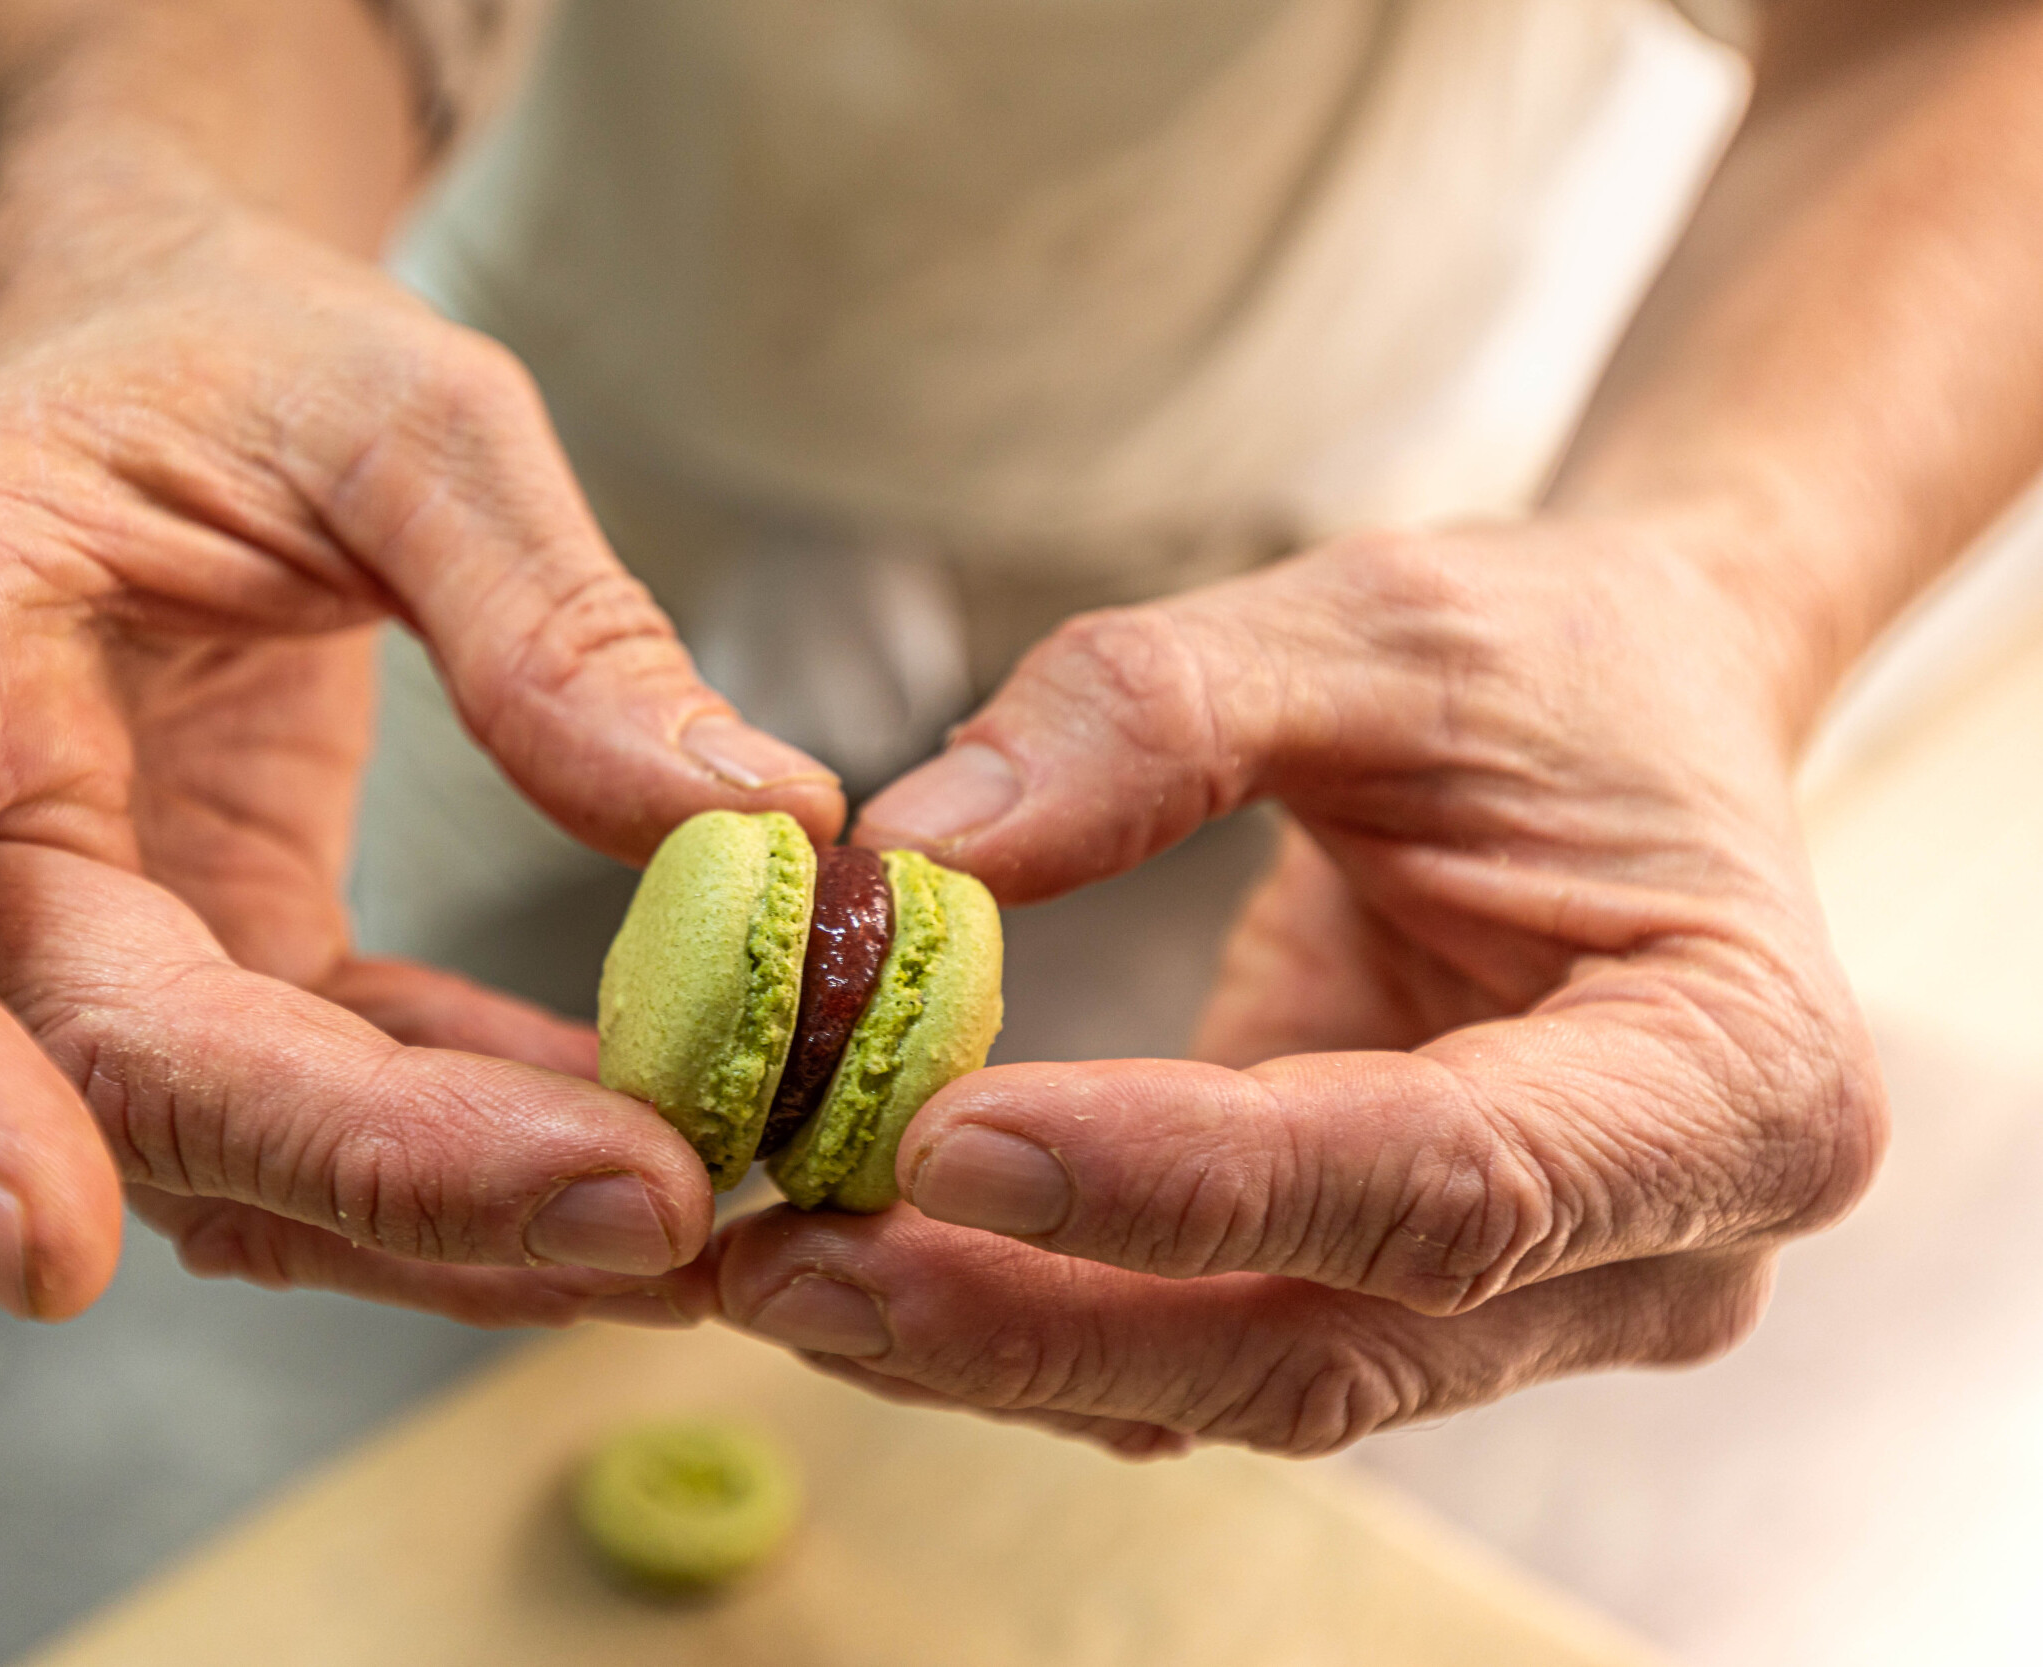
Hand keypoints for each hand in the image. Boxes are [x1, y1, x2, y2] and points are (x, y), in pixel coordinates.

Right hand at [0, 208, 837, 1324]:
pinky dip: (482, 1159)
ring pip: (218, 1151)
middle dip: (367, 1168)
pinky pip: (331, 1115)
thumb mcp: (407, 414)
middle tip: (642, 1202)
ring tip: (688, 1219)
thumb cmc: (237, 357)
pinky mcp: (203, 978)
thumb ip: (549, 611)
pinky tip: (648, 1153)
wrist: (192, 375)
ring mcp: (75, 934)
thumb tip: (746, 822)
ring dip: (446, 1219)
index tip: (48, 1247)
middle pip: (97, 1065)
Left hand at [711, 521, 1885, 1455]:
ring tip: (780, 1273)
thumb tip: (913, 852)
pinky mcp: (1400, 1301)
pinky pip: (1205, 1347)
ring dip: (1000, 1344)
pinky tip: (869, 1266)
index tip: (945, 1140)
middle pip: (1321, 1346)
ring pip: (1240, 1381)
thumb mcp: (1377, 625)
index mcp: (1733, 1081)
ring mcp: (1532, 1307)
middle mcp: (1658, 1251)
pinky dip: (1033, 1319)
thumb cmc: (1555, 665)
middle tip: (789, 1265)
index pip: (1444, 1183)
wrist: (1640, 722)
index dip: (1185, 1184)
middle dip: (1036, 1318)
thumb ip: (1155, 715)